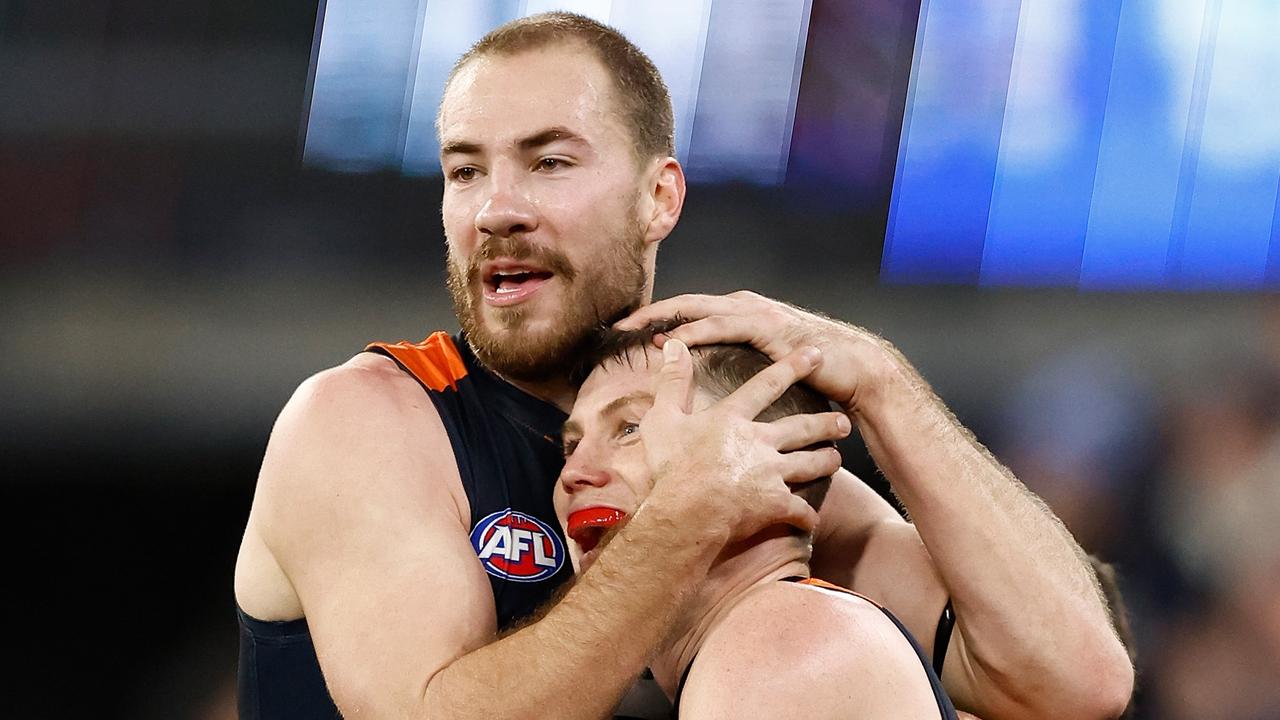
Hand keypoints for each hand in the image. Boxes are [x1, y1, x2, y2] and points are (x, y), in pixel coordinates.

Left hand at [617, 291, 895, 414]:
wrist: (856, 370)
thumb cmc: (810, 372)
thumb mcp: (763, 367)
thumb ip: (736, 364)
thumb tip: (706, 382)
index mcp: (739, 313)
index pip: (688, 312)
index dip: (656, 319)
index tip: (625, 332)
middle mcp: (744, 306)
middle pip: (684, 305)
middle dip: (648, 313)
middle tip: (615, 326)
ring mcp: (756, 313)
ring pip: (698, 309)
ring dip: (663, 318)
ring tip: (633, 329)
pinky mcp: (768, 327)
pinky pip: (723, 326)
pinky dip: (695, 332)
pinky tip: (673, 342)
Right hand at [638, 339, 849, 542]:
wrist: (685, 513)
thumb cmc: (670, 467)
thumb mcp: (662, 419)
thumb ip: (672, 381)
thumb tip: (674, 344)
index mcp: (732, 418)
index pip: (767, 385)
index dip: (792, 367)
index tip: (814, 355)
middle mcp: (759, 442)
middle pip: (801, 428)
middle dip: (825, 423)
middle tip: (844, 422)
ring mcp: (771, 473)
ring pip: (809, 464)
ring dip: (825, 461)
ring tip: (837, 459)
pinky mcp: (775, 504)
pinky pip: (799, 509)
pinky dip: (806, 515)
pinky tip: (811, 519)